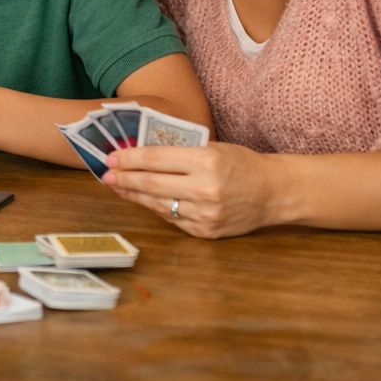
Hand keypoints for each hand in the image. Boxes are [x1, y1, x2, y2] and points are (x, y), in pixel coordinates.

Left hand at [102, 143, 287, 238]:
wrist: (274, 192)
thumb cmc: (242, 164)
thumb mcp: (213, 148)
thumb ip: (179, 152)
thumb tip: (139, 155)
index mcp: (206, 161)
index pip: (156, 159)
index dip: (130, 158)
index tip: (112, 157)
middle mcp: (206, 189)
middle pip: (152, 184)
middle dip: (124, 178)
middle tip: (106, 174)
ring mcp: (207, 214)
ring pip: (159, 204)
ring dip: (135, 195)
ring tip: (119, 187)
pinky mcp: (207, 232)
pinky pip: (173, 219)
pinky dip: (157, 208)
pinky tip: (144, 200)